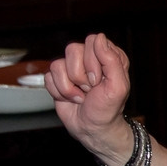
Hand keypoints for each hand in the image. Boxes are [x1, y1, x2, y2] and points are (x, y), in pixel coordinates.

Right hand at [48, 33, 134, 164]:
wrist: (92, 129)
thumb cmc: (108, 110)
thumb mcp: (118, 86)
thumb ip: (111, 60)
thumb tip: (98, 37)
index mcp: (108, 56)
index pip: (93, 42)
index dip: (93, 63)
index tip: (99, 81)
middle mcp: (89, 58)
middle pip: (73, 50)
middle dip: (80, 76)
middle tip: (90, 89)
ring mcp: (72, 68)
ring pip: (58, 64)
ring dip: (69, 87)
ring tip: (81, 96)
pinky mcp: (58, 79)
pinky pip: (48, 77)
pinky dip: (59, 92)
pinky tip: (71, 98)